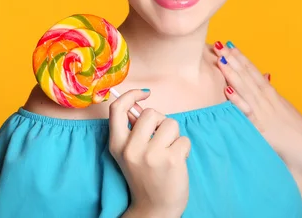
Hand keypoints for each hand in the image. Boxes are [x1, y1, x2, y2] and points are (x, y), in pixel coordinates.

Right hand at [109, 89, 190, 217]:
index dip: (131, 94)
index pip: (117, 109)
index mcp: (117, 144)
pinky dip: (184, 149)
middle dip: (160, 122)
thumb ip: (133, 130)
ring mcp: (152, 155)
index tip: (144, 94)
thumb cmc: (145, 176)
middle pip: (151, 113)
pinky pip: (184, 139)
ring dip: (174, 136)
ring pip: (171, 124)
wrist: (155, 209)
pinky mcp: (172, 160)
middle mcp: (132, 148)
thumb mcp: (128, 154)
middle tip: (160, 139)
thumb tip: (141, 102)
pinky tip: (177, 162)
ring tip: (168, 152)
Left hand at [212, 42, 301, 175]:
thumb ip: (271, 92)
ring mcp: (262, 111)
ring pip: (245, 88)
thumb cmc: (293, 129)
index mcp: (270, 93)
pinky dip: (237, 100)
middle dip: (232, 60)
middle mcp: (266, 98)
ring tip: (221, 60)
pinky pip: (246, 112)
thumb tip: (266, 75)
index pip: (253, 71)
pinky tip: (227, 90)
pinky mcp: (260, 126)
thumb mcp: (282, 105)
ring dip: (232, 74)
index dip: (241, 57)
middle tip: (219, 45)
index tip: (229, 45)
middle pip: (247, 75)